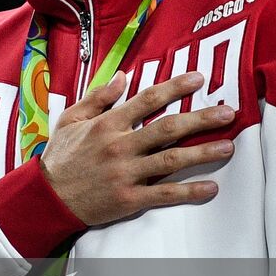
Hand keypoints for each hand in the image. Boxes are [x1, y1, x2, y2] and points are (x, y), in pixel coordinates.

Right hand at [38, 70, 234, 225]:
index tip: (199, 79)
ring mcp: (126, 174)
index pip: (147, 100)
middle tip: (228, 112)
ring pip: (171, 161)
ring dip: (203, 153)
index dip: (175, 88)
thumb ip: (98, 97)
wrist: (47, 198)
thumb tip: (122, 76)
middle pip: (167, 129)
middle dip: (200, 119)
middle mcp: (120, 146)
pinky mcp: (129, 199)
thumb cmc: (60, 157)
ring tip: (228, 146)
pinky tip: (210, 188)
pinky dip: (189, 191)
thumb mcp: (71, 119)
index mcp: (107, 124)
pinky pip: (164, 195)